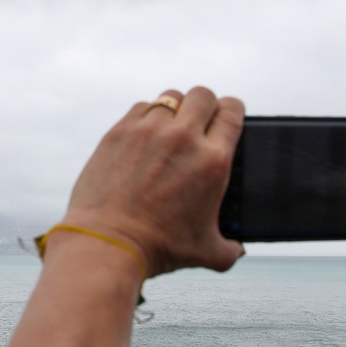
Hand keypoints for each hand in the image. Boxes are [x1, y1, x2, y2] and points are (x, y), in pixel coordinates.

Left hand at [61, 86, 244, 278]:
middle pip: (202, 95)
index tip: (226, 119)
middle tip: (198, 124)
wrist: (109, 242)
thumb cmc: (157, 247)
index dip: (231, 111)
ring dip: (174, 111)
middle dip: (204, 106)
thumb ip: (229, 249)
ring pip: (170, 97)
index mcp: (213, 160)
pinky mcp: (119, 132)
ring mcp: (149, 131)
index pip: (232, 111)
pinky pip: (140, 107)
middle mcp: (183, 137)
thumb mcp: (206, 251)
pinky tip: (145, 136)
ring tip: (170, 131)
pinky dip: (146, 117)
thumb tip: (236, 250)